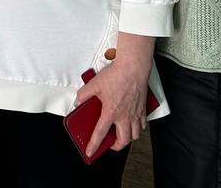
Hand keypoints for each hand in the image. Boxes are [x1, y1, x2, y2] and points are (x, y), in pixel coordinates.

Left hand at [74, 34, 155, 157]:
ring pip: (135, 135)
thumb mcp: (94, 84)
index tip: (90, 152)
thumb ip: (83, 94)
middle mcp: (124, 117)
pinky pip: (142, 125)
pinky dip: (138, 128)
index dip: (94, 145)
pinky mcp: (142, 109)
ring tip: (121, 135)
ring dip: (128, 138)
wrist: (133, 68)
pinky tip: (132, 123)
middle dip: (116, 146)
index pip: (100, 133)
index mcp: (111, 112)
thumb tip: (78, 101)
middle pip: (123, 141)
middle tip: (110, 144)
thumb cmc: (116, 75)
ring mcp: (135, 114)